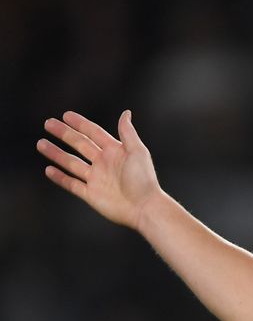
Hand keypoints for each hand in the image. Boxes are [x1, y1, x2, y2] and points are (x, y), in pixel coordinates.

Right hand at [37, 110, 161, 230]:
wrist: (143, 207)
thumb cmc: (144, 179)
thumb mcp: (137, 152)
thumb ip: (128, 133)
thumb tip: (126, 113)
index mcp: (115, 151)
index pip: (94, 133)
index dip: (80, 124)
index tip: (65, 115)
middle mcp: (103, 163)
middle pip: (79, 144)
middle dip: (64, 134)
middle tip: (48, 123)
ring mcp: (96, 178)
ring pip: (71, 163)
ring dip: (56, 153)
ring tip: (41, 143)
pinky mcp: (90, 194)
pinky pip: (71, 184)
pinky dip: (59, 177)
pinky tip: (48, 169)